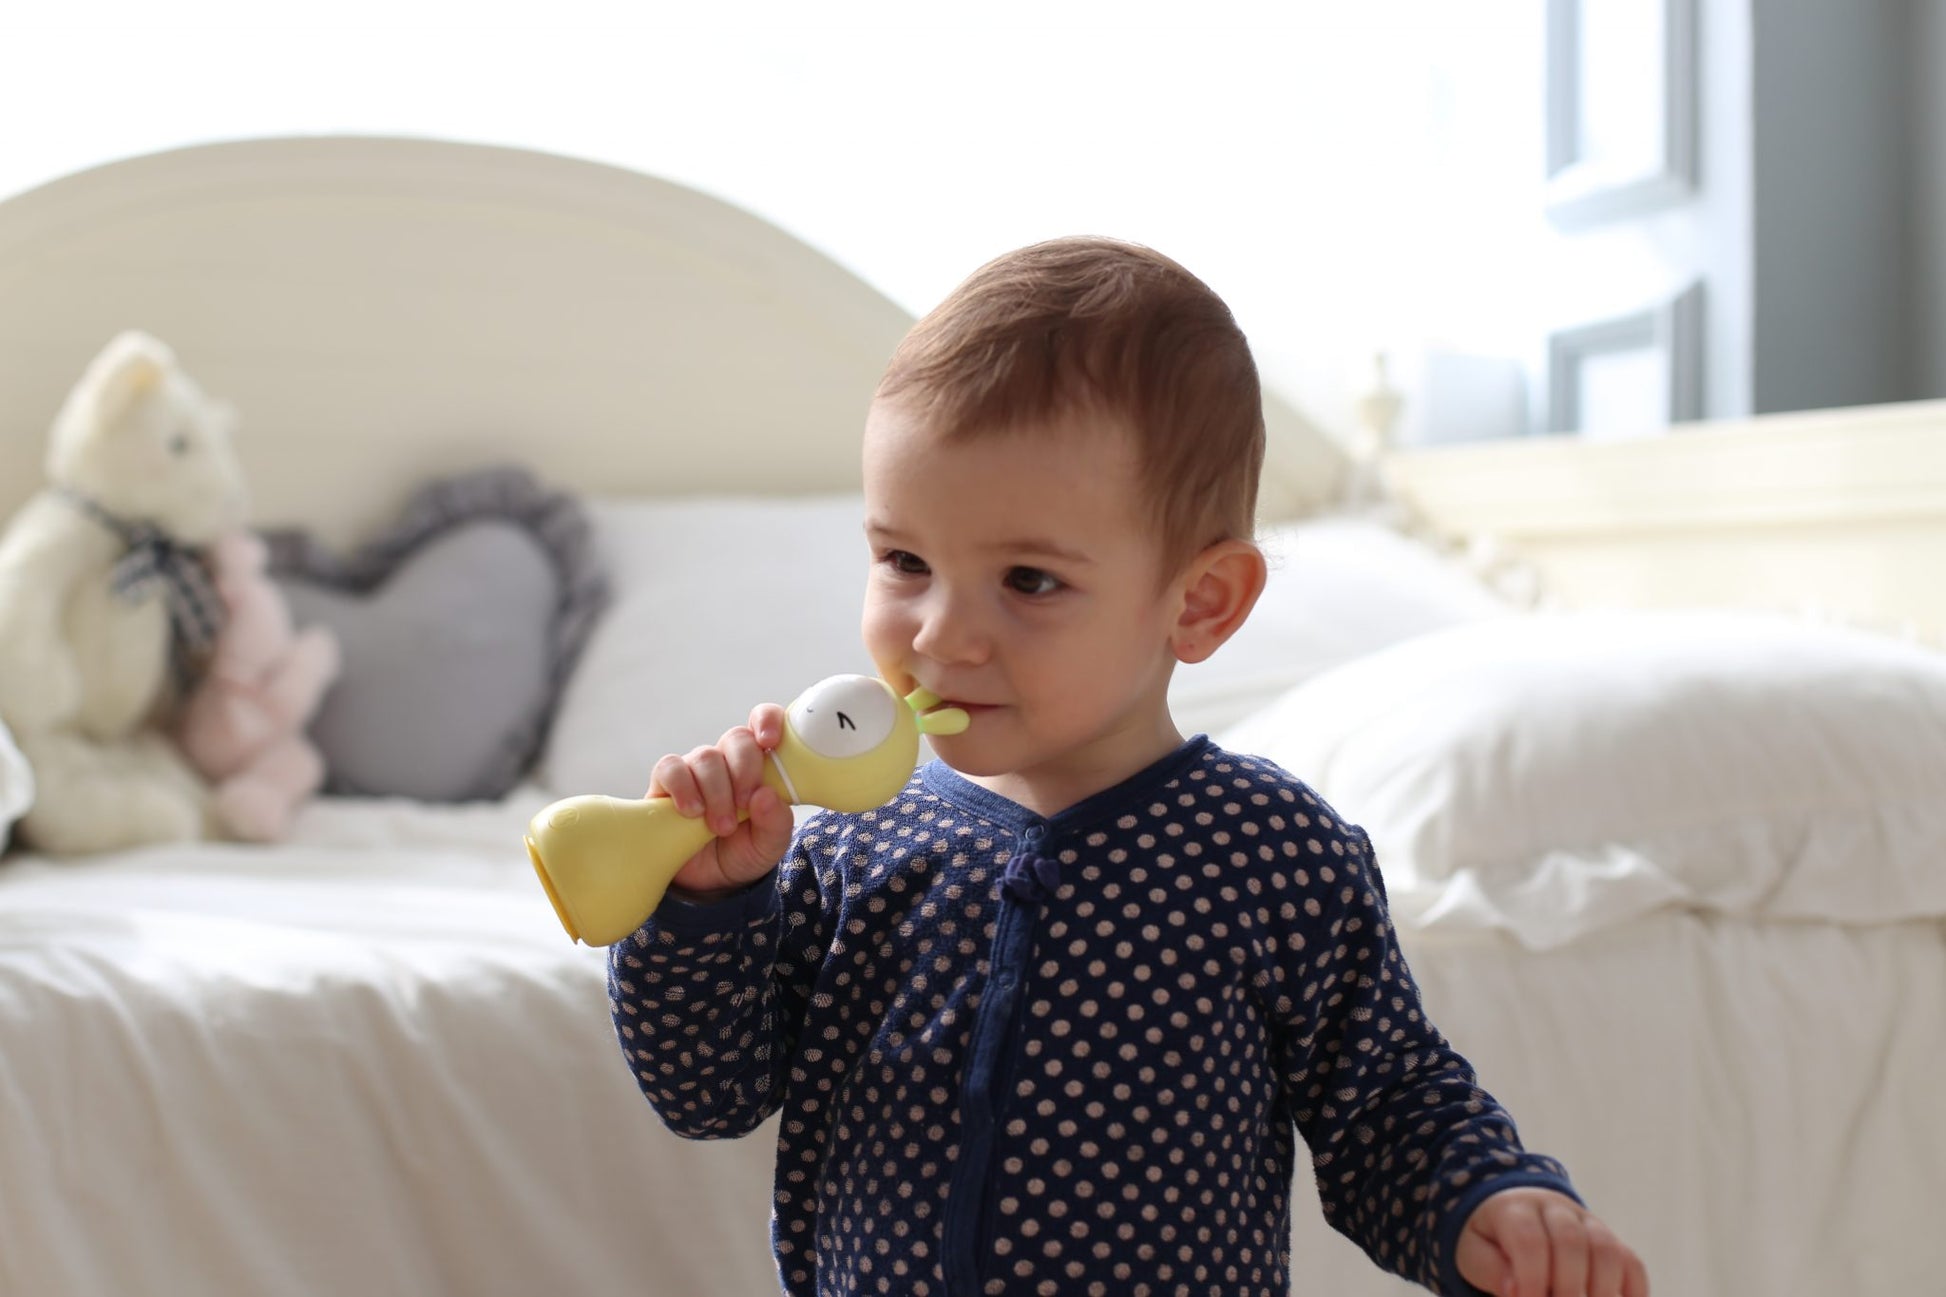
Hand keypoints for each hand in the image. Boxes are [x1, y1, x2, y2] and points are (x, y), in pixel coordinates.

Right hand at [647, 704, 794, 899]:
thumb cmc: (744, 851)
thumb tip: (766, 795)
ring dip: (716, 791)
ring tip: (721, 826)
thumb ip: (776, 822)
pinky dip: (682, 788)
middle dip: (743, 771)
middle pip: (736, 738)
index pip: (763, 721)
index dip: (767, 721)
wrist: (708, 881)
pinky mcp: (666, 784)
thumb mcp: (770, 844)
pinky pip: (670, 769)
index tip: (769, 742)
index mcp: (759, 764)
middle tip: (743, 806)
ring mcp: (696, 770)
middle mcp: (728, 760)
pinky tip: (691, 811)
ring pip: (705, 756)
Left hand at [1455, 1187, 1647, 1296]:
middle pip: (1572, 1242)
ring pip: (1606, 1250)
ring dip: (1601, 1292)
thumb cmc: (1489, 1240)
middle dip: (1567, 1288)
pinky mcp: (1610, 1240)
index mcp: (1514, 1208)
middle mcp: (1555, 1208)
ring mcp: (1587, 1222)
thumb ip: (1492, 1269)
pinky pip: (1631, 1262)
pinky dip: (1632, 1292)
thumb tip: (1516, 1289)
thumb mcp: (1475, 1252)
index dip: (1532, 1278)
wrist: (1511, 1212)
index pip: (1530, 1240)